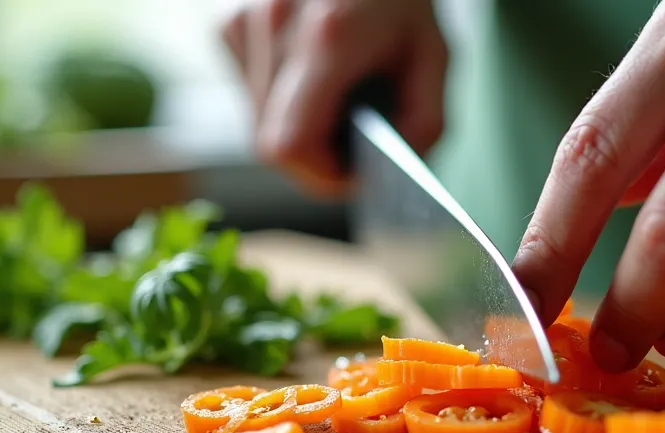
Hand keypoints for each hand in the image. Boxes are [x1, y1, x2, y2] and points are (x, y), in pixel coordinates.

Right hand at [223, 0, 447, 196]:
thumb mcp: (435, 55)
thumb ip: (424, 119)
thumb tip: (390, 171)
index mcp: (328, 37)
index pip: (292, 145)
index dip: (321, 176)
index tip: (353, 175)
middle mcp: (274, 27)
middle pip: (271, 143)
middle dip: (314, 159)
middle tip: (351, 149)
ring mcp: (245, 23)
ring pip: (257, 123)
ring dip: (296, 129)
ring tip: (334, 99)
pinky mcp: (230, 25)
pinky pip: (249, 93)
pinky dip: (279, 101)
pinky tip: (310, 74)